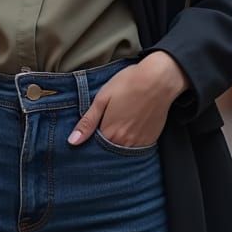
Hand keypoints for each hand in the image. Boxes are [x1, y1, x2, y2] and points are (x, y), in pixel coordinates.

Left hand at [67, 53, 188, 148]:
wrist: (159, 79)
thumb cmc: (128, 84)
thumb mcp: (102, 98)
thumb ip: (88, 122)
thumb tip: (72, 141)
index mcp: (109, 133)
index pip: (94, 148)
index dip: (89, 142)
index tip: (89, 134)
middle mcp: (124, 144)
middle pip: (109, 152)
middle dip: (103, 146)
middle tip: (104, 127)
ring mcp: (139, 143)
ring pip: (123, 151)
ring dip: (117, 144)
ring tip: (118, 126)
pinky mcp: (152, 140)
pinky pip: (137, 148)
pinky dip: (131, 142)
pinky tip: (131, 128)